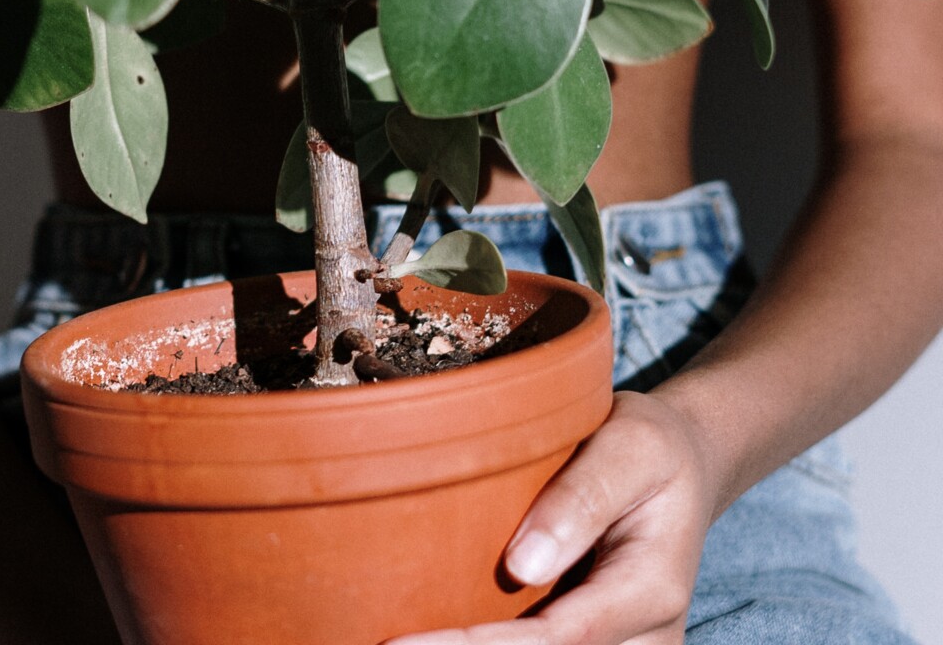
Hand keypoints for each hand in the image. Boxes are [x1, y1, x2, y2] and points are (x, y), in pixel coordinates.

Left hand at [385, 391, 718, 644]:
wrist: (683, 468)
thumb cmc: (649, 448)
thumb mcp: (631, 445)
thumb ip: (582, 498)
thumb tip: (522, 568)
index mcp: (652, 588)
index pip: (557, 638)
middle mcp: (647, 638)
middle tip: (386, 642)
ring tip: (402, 638)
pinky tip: (435, 637)